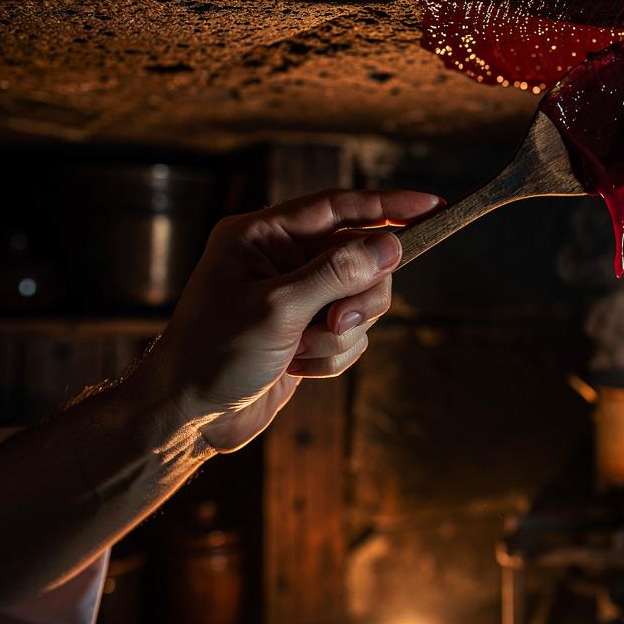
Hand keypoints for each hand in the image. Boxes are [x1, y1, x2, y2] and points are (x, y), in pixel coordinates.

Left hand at [143, 188, 440, 451]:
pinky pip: (351, 335)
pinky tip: (298, 368)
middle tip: (336, 323)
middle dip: (357, 296)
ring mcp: (297, 296)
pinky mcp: (306, 330)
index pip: (339, 206)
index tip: (435, 205)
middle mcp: (282, 259)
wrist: (188, 418)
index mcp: (262, 235)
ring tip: (303, 351)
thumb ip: (337, 273)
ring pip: (361, 300)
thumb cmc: (213, 354)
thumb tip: (390, 244)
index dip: (389, 205)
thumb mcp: (278, 309)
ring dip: (341, 334)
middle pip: (361, 257)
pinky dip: (332, 356)